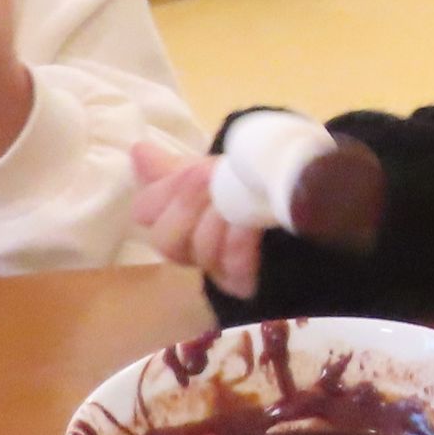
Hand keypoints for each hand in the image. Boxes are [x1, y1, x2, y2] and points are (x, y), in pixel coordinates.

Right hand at [131, 144, 261, 298]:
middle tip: (211, 177)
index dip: (164, 193)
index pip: (145, 211)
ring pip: (201, 250)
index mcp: (173, 217)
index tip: (192, 170)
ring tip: (238, 193)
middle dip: (188, 204)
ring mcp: (214, 269)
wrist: (295, 200)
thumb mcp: (209, 171)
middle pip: (166, 239)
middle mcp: (188, 248)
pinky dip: (239, 241)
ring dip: (218, 217)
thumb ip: (171, 168)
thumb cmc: (245, 186)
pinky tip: (251, 223)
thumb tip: (138, 151)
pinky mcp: (242, 283)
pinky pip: (232, 267)